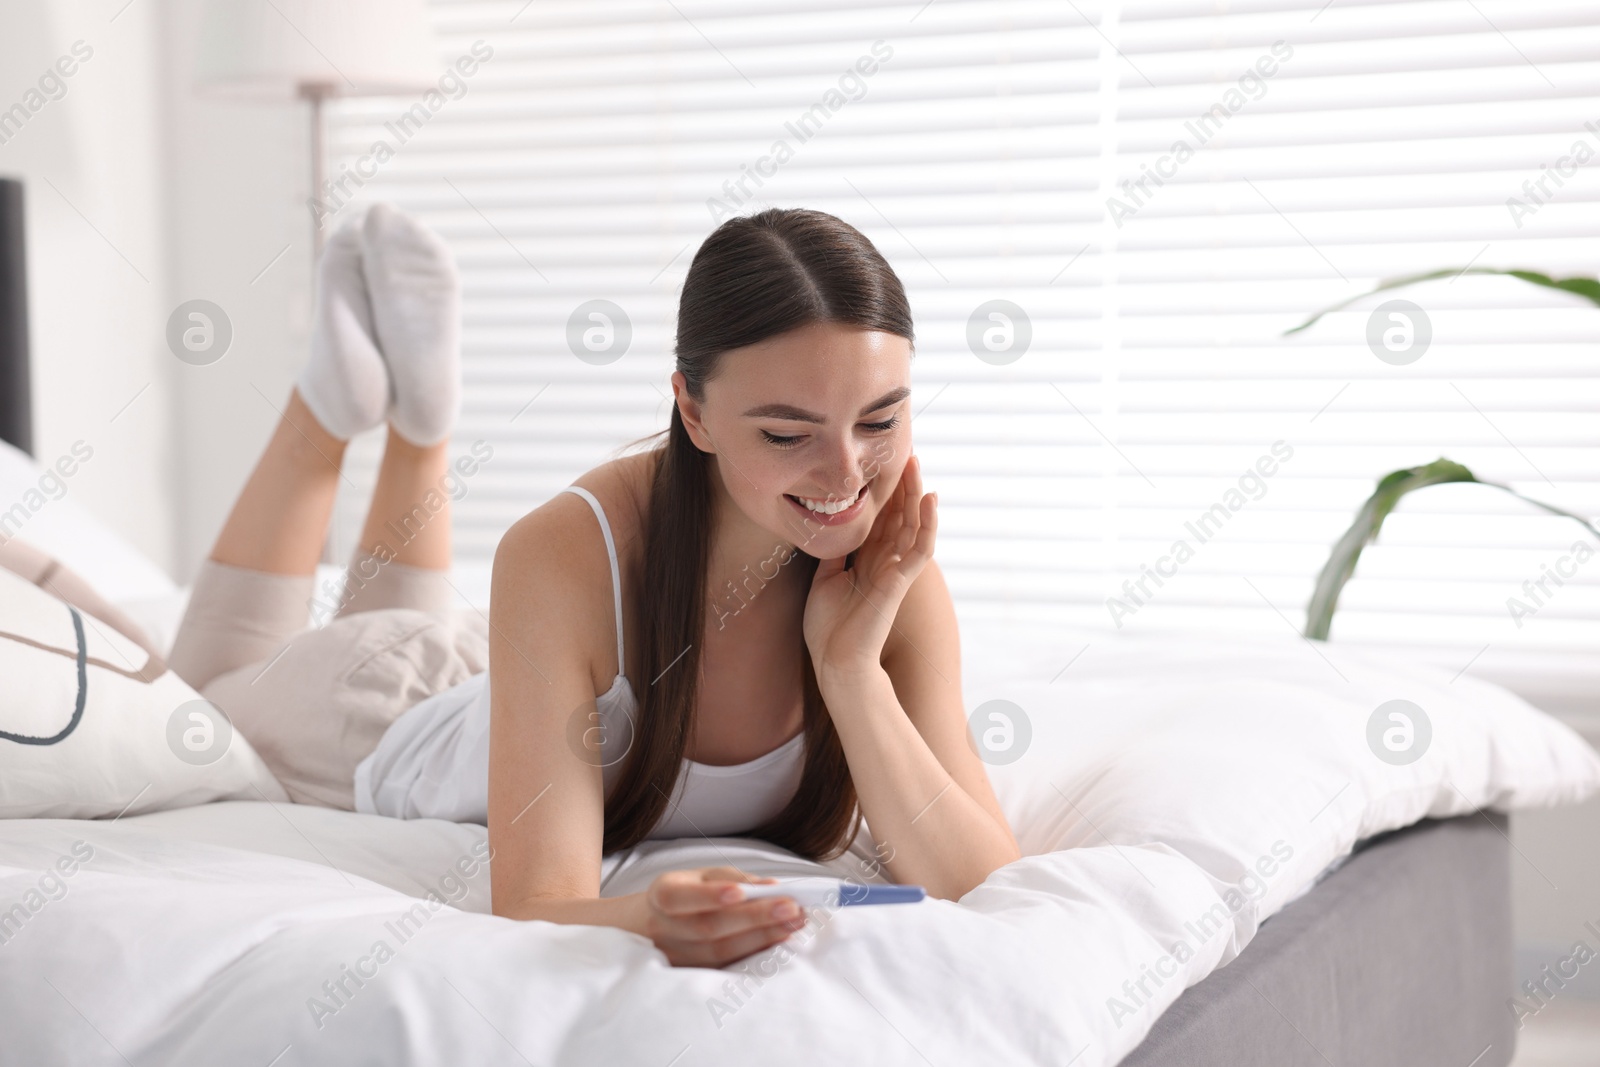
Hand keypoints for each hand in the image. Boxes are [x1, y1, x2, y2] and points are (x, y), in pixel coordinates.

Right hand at [640, 866, 807, 967]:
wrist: (651, 928)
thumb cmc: (686, 895)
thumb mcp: (701, 877)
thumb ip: (734, 878)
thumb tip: (771, 887)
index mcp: (662, 895)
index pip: (679, 898)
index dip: (709, 896)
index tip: (741, 892)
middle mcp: (664, 929)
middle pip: (708, 927)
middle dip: (754, 917)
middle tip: (791, 908)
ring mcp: (677, 957)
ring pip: (720, 952)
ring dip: (762, 937)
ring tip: (793, 923)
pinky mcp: (693, 975)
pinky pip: (727, 965)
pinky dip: (756, 952)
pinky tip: (779, 940)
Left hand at [803, 453, 937, 679]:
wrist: (836, 661)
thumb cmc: (829, 628)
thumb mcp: (825, 580)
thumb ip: (836, 555)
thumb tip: (835, 528)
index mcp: (866, 562)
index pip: (880, 520)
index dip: (884, 494)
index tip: (883, 464)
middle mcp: (884, 562)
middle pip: (898, 516)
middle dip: (902, 485)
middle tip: (906, 453)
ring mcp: (895, 571)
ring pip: (912, 525)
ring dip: (915, 494)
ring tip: (917, 465)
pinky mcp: (899, 581)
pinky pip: (920, 548)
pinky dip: (928, 523)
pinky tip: (929, 499)